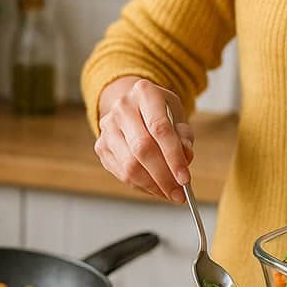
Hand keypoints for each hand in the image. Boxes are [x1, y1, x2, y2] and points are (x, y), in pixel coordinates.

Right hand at [94, 77, 194, 202]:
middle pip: (142, 149)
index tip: (185, 178)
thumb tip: (185, 158)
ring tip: (169, 193)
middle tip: (179, 193)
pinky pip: (121, 173)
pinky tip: (155, 188)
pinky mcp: (101, 146)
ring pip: (129, 165)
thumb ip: (184, 135)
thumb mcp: (177, 115)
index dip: (173, 157)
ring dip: (152, 185)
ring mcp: (107, 127)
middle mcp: (122, 107)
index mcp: (144, 92)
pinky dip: (141, 185)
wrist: (131, 105)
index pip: (160, 129)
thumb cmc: (158, 111)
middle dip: (163, 177)